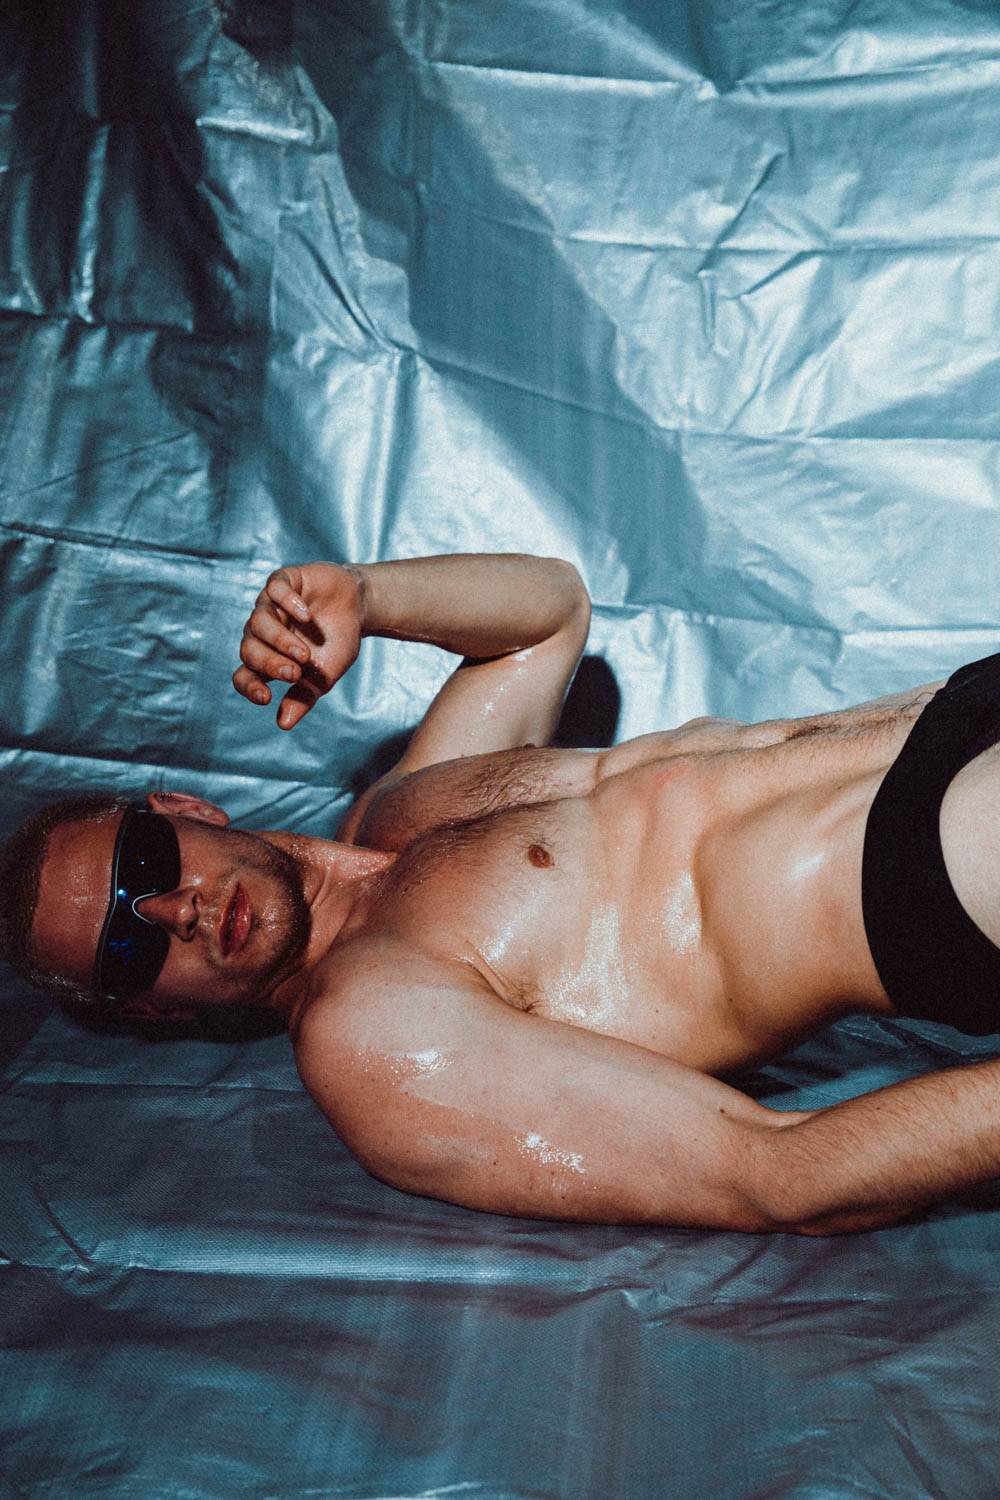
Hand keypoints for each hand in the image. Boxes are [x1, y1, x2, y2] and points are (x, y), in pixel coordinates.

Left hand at [232, 563, 362, 729]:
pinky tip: (306, 617)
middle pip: (248, 649)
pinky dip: (287, 603)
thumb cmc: (336, 644)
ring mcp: (270, 605)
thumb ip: (303, 697)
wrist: (358, 609)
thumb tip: (283, 724)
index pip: (244, 674)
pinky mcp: (283, 581)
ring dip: (279, 640)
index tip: (266, 698)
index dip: (248, 687)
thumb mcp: (324, 676)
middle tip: (295, 673)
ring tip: (304, 653)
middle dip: (269, 664)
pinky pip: (274, 589)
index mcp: (267, 658)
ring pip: (258, 621)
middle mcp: (262, 633)